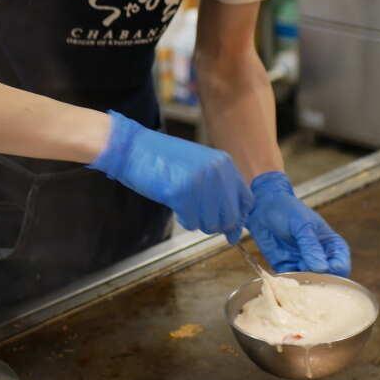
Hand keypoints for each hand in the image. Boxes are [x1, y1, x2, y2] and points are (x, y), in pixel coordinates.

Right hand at [89, 111, 253, 240]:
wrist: (133, 149)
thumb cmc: (164, 159)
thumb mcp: (200, 165)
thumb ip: (219, 187)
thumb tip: (233, 225)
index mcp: (224, 163)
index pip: (246, 200)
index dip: (239, 218)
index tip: (231, 230)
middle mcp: (216, 172)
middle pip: (230, 217)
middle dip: (217, 225)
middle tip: (201, 219)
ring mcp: (200, 182)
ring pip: (211, 223)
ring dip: (198, 222)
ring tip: (185, 208)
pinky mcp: (182, 194)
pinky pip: (192, 223)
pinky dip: (184, 220)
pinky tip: (176, 207)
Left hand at [246, 171, 350, 275]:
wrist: (262, 207)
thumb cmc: (288, 211)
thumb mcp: (302, 225)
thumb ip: (311, 246)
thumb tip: (322, 268)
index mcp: (332, 246)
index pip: (341, 265)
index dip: (335, 271)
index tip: (323, 269)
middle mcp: (320, 259)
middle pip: (327, 280)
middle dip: (318, 281)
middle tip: (305, 270)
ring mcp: (304, 265)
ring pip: (309, 284)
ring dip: (302, 282)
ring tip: (293, 267)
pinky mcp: (287, 268)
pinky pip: (291, 282)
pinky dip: (288, 282)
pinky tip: (283, 271)